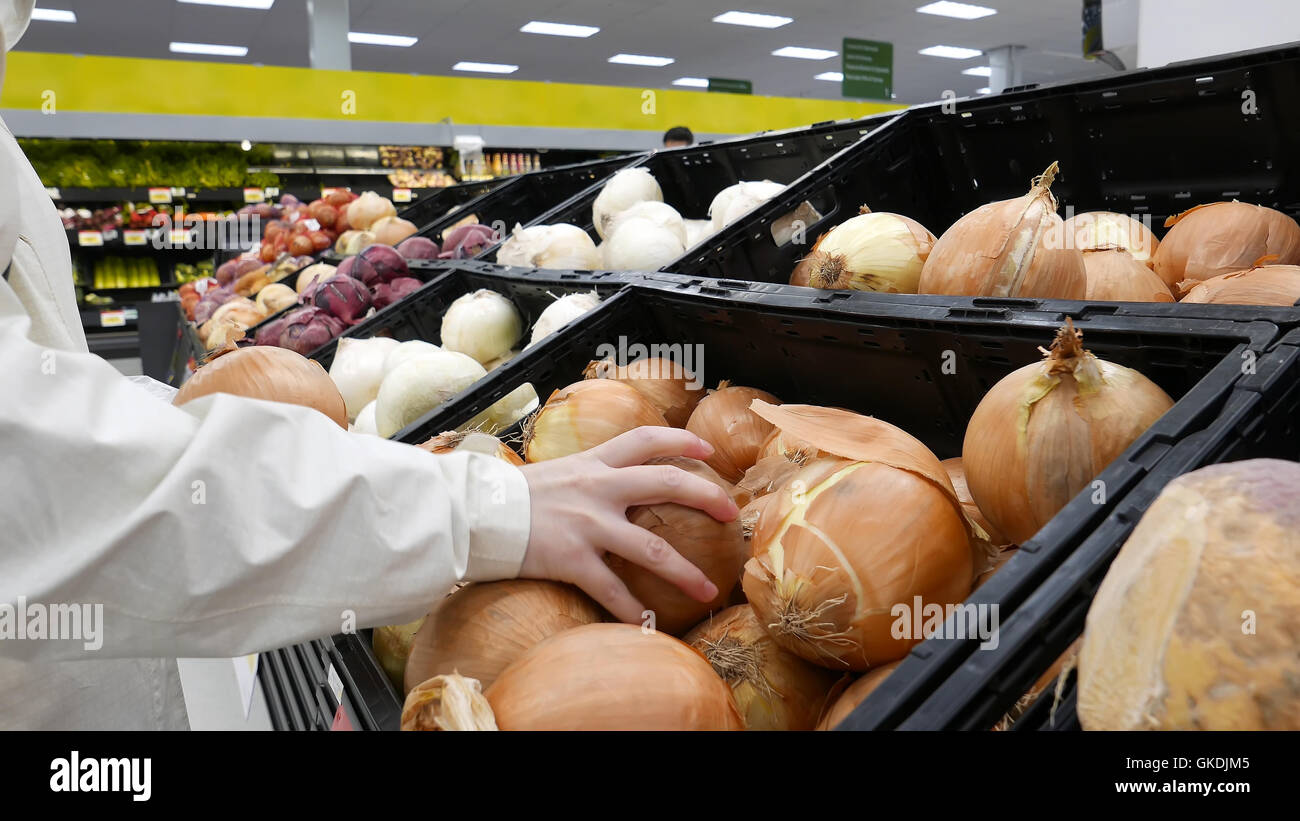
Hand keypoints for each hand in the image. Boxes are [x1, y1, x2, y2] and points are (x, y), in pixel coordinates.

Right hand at [518, 427, 739, 623]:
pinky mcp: (572, 559)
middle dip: (707, 496)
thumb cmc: (512, 496)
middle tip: (731, 513)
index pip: (647, 439)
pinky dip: (631, 611)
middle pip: (667, 483)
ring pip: (652, 547)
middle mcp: (598, 488)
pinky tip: (646, 626)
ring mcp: (588, 525)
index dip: (683, 441)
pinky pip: (611, 590)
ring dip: (685, 572)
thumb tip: (613, 484)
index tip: (709, 451)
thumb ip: (588, 477)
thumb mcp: (557, 471)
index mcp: (595, 463)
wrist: (474, 513)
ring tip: (708, 590)